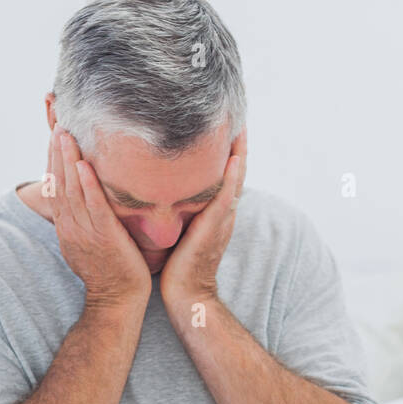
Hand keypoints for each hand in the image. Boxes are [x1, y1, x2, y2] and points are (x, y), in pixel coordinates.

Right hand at [44, 126, 151, 307]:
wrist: (117, 302)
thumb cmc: (111, 273)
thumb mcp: (90, 244)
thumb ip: (86, 221)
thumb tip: (88, 202)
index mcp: (67, 228)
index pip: (56, 189)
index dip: (53, 161)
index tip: (54, 137)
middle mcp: (72, 228)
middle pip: (59, 185)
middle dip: (57, 153)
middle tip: (57, 125)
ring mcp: (86, 233)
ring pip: (72, 191)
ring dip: (67, 161)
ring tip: (65, 134)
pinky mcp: (104, 238)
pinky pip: (94, 207)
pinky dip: (88, 186)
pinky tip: (84, 166)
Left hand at [159, 129, 246, 313]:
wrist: (186, 294)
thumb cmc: (178, 266)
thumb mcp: (180, 228)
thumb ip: (178, 207)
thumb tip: (162, 186)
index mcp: (215, 209)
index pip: (224, 171)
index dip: (226, 146)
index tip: (222, 120)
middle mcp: (223, 210)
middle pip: (235, 168)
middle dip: (237, 140)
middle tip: (236, 110)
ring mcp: (223, 218)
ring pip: (236, 177)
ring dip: (240, 150)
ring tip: (241, 123)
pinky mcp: (216, 227)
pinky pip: (227, 196)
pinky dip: (232, 176)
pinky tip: (233, 157)